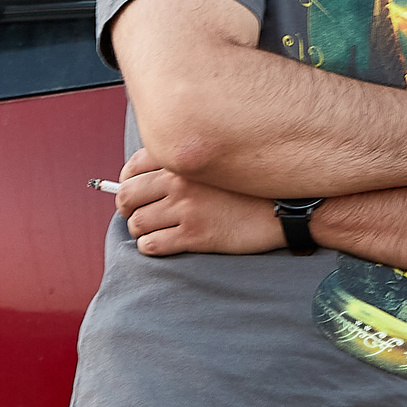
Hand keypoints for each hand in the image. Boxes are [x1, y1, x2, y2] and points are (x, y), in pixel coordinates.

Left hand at [114, 147, 287, 256]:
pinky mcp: (194, 235)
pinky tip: (160, 244)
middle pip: (127, 196)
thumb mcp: (216, 163)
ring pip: (136, 223)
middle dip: (126, 208)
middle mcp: (180, 181)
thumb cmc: (249, 187)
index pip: (133, 167)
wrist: (280, 209)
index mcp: (184, 159)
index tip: (132, 190)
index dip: (126, 180)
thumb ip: (184, 164)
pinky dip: (149, 246)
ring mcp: (186, 209)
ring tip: (152, 230)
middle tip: (134, 214)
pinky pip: (152, 245)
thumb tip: (145, 177)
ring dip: (139, 229)